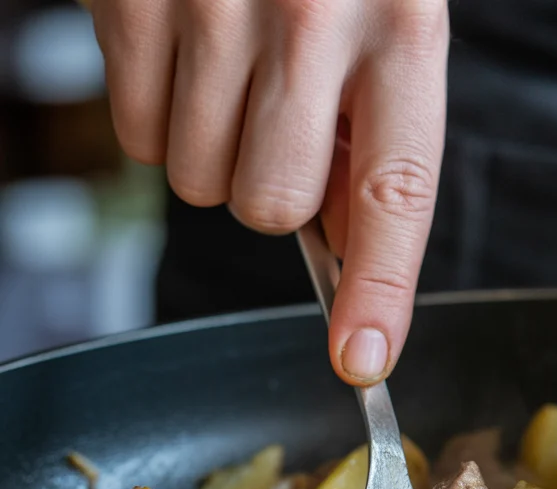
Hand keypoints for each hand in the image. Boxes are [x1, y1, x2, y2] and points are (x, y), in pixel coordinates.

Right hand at [91, 0, 448, 384]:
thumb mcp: (391, 25)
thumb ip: (375, 135)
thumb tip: (347, 251)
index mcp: (402, 29)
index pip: (396, 192)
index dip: (379, 290)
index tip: (363, 361)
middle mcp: (312, 20)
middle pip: (272, 207)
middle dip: (274, 194)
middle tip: (280, 130)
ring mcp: (213, 8)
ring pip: (200, 183)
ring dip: (216, 155)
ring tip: (235, 77)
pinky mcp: (131, 0)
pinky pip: (139, 139)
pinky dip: (160, 120)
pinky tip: (189, 60)